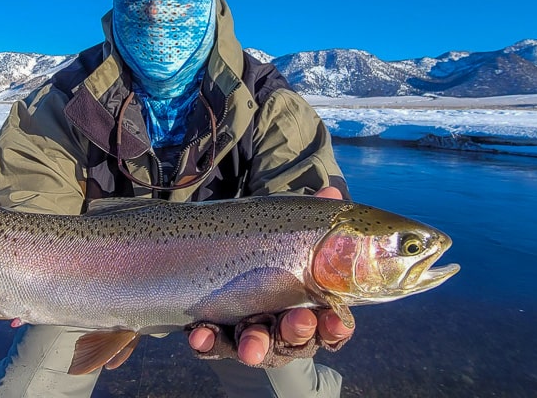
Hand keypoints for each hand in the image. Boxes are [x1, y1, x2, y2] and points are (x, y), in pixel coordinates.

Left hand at [188, 186, 353, 365]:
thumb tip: (331, 191)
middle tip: (298, 322)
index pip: (330, 326)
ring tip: (250, 346)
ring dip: (255, 345)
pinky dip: (208, 341)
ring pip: (257, 345)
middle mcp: (282, 327)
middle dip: (297, 332)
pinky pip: (214, 344)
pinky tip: (200, 334)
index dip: (335, 327)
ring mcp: (251, 333)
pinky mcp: (219, 335)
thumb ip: (311, 219)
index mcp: (310, 308)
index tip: (336, 321)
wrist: (227, 261)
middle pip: (295, 339)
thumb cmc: (275, 254)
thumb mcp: (292, 236)